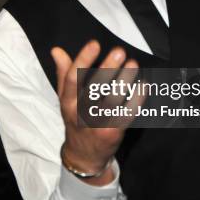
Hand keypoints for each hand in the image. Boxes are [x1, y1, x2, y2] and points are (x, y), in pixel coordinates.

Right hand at [51, 40, 139, 185]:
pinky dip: (136, 99)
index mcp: (67, 101)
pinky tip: (142, 84)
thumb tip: (56, 50)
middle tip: (120, 51)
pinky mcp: (113, 133)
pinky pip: (127, 114)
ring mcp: (97, 124)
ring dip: (124, 81)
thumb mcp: (66, 99)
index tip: (95, 43)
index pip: (73, 78)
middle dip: (107, 68)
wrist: (84, 156)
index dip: (83, 60)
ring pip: (112, 100)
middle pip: (94, 88)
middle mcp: (80, 113)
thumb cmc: (76, 120)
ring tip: (133, 64)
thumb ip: (64, 73)